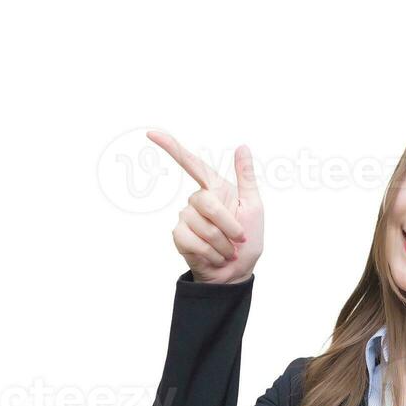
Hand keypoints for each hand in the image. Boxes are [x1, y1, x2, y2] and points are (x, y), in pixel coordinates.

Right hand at [146, 129, 263, 283]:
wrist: (236, 272)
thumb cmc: (247, 241)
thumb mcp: (254, 207)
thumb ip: (246, 177)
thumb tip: (242, 146)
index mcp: (215, 189)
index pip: (191, 164)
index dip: (171, 148)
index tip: (151, 133)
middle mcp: (198, 200)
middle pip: (205, 202)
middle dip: (227, 224)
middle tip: (239, 239)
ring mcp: (186, 218)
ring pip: (201, 224)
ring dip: (220, 243)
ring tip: (227, 251)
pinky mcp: (179, 236)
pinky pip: (192, 240)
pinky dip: (210, 252)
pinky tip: (215, 257)